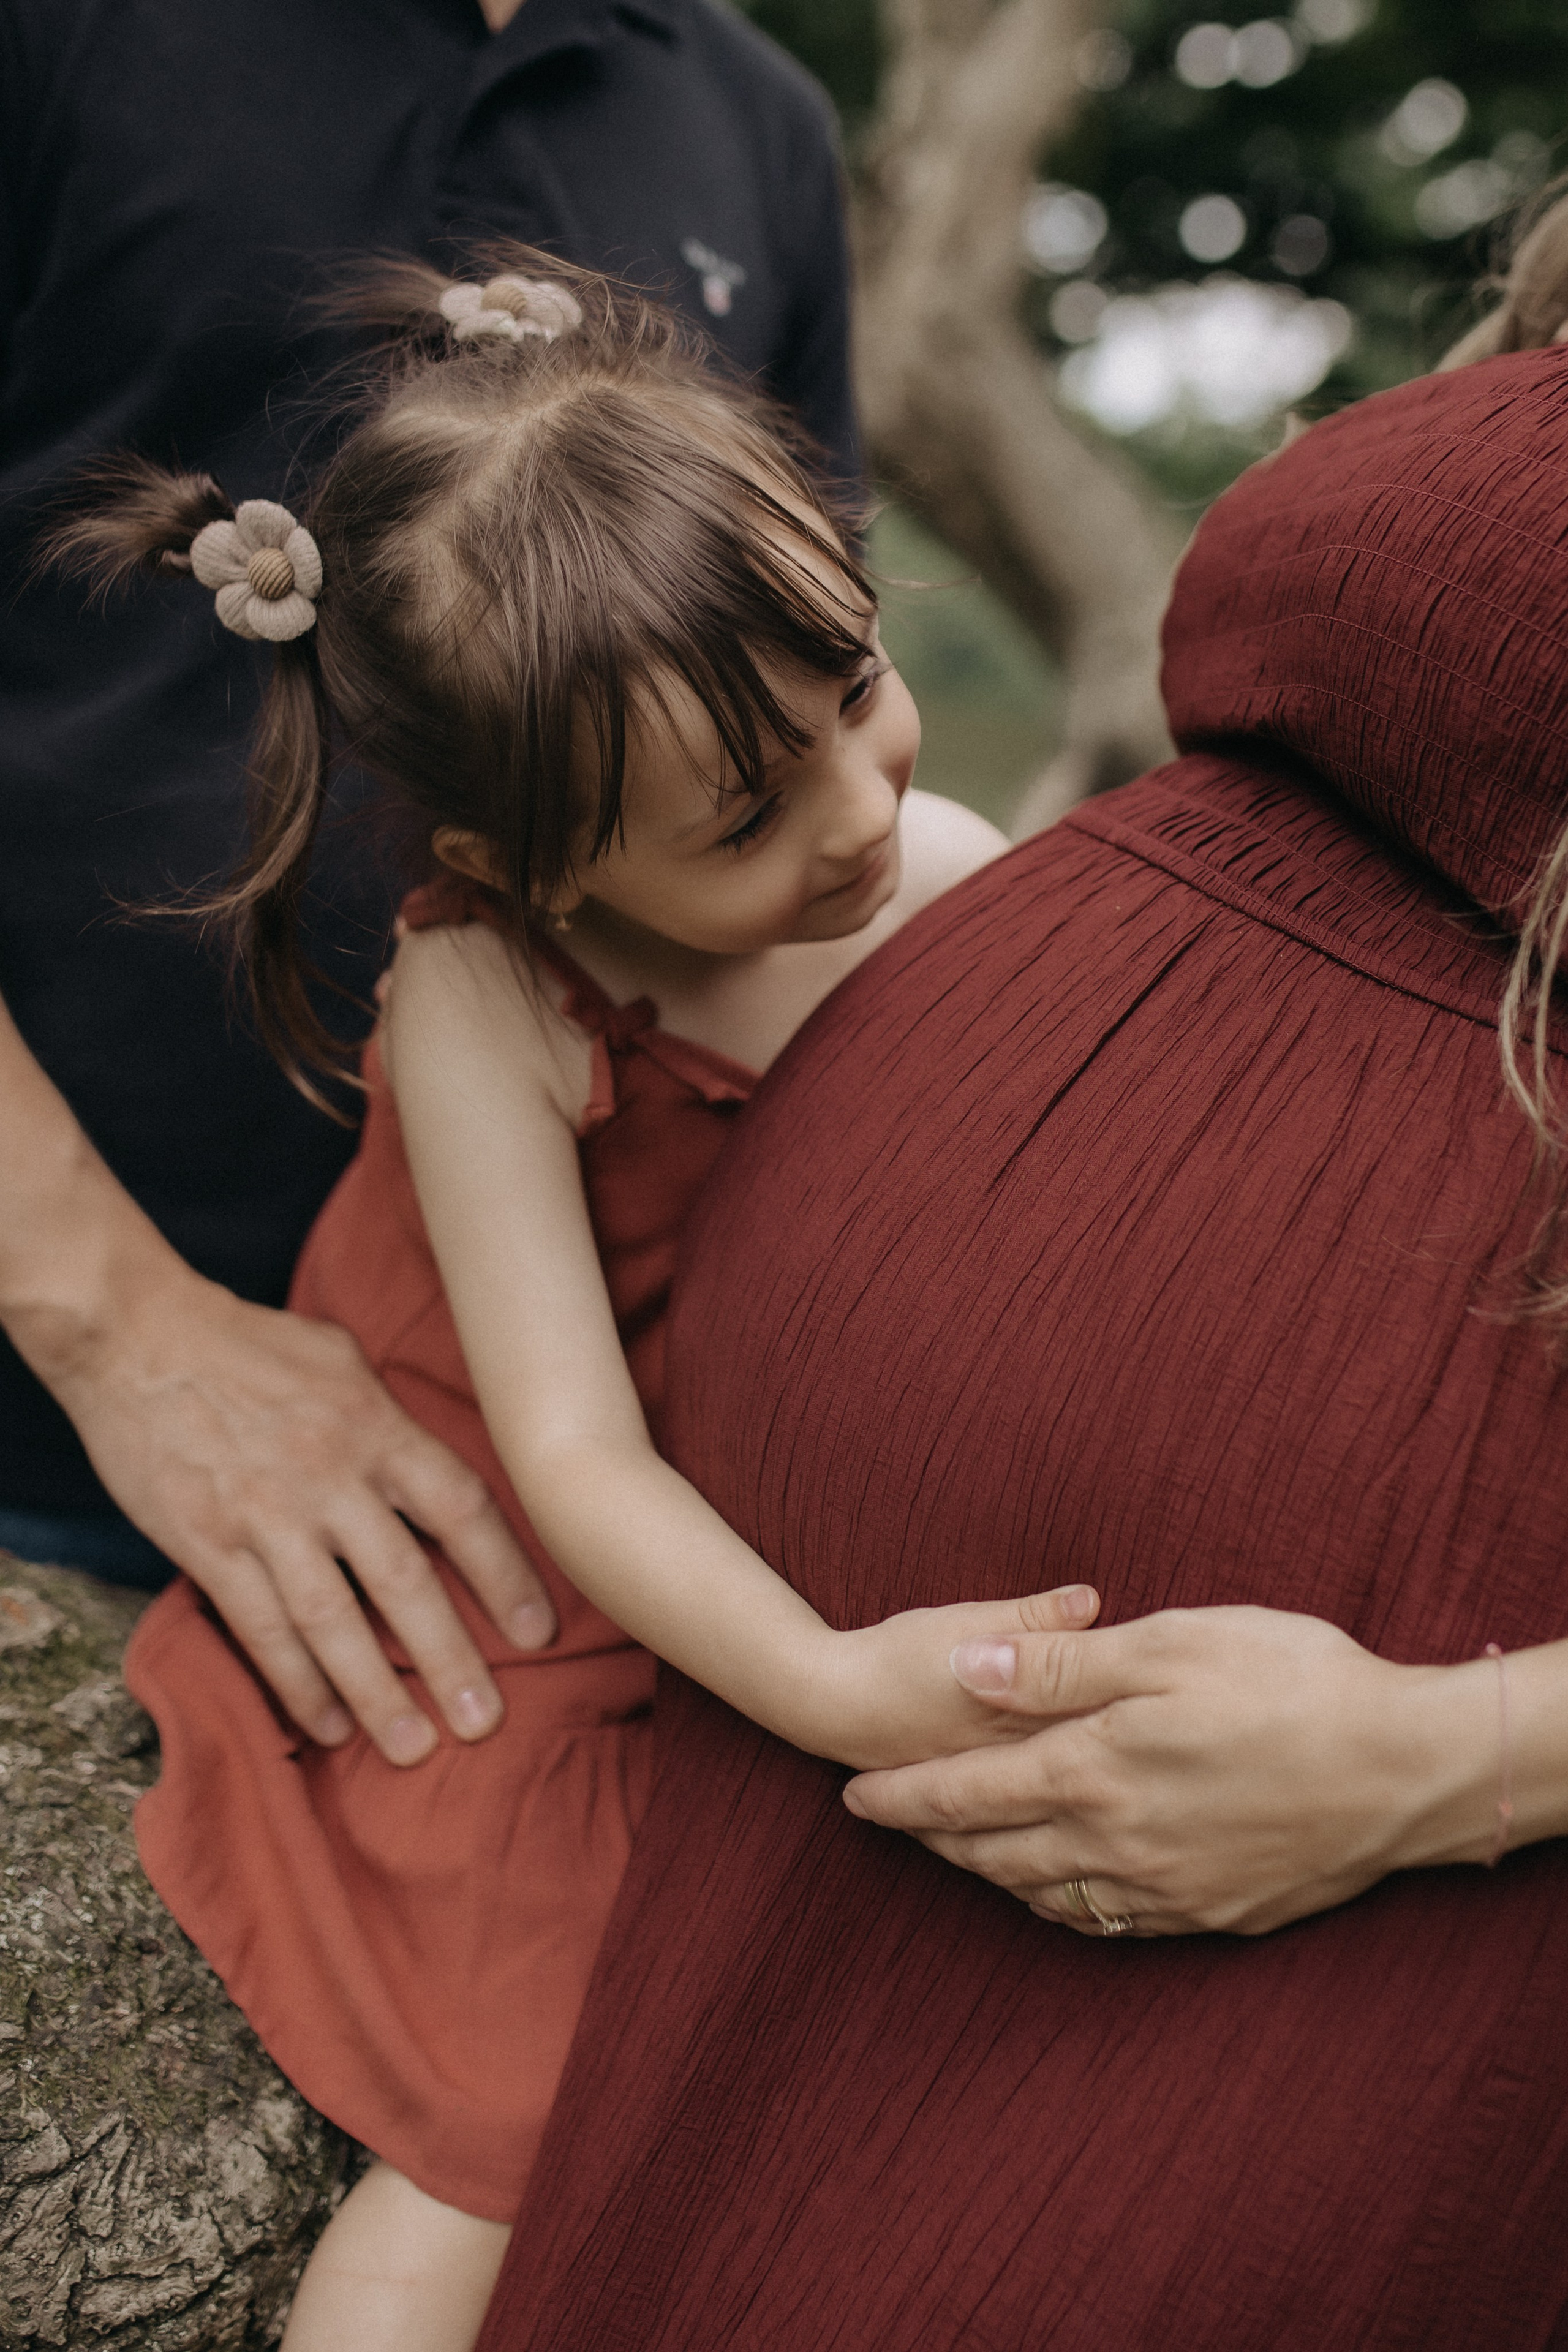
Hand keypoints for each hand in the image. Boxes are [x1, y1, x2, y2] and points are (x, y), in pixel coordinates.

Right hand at [50, 1268, 555, 1764]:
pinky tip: (326, 1724)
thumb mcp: (340, 1356)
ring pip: (333, 1622)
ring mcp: (267, 1516)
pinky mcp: (208, 1545)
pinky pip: (261, 1628)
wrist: (135, 1334)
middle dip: (450, 1659)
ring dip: (375, 1692)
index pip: (460, 1508)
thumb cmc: (246, 1342)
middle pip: (405, 1581)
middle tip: (484, 1720)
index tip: (536, 1630)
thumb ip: (388, 1416)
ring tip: (412, 1749)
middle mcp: (330, 1477)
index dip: (505, 1574)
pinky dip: (296, 1683)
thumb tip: (429, 1466)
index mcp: (374, 1426)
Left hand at [842, 1605, 1500, 1934]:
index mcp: (1096, 1770)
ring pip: (1050, 1897)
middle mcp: (1118, 1844)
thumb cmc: (1291, 1682)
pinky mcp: (1216, 1913)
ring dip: (994, 1878)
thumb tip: (966, 1665)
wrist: (1407, 1769)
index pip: (968, 1793)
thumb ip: (1059, 1662)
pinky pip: (1113, 1923)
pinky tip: (1063, 1893)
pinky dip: (1067, 1907)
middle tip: (893, 1829)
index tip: (853, 1799)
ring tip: (962, 1858)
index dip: (904, 1799)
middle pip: (996, 1855)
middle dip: (935, 1843)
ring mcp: (1168, 1890)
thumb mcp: (1169, 1643)